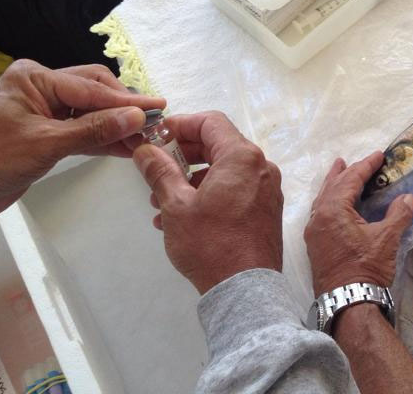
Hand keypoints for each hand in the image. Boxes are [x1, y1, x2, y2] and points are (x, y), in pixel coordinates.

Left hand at [0, 60, 163, 224]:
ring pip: (91, 113)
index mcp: (35, 79)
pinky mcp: (45, 135)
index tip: (159, 108)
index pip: (92, 87)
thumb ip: (94, 130)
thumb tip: (137, 118)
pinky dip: (102, 139)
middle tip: (155, 123)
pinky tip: (126, 148)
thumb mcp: (46, 144)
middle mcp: (41, 89)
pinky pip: (82, 132)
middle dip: (124, 109)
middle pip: (95, 92)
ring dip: (116, 126)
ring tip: (146, 138)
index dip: (127, 101)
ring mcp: (43, 112)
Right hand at [134, 111, 282, 294]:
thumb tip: (145, 150)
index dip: (181, 125)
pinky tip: (181, 217)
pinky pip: (235, 189)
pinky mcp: (266, 209)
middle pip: (218, 145)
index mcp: (243, 157)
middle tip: (154, 170)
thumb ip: (160, 171)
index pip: (211, 122)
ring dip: (191, 179)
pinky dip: (209, 194)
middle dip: (183, 156)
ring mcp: (267, 189)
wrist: (245, 289)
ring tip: (160, 202)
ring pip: (224, 171)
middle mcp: (261, 167)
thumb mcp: (176, 205)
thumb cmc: (210, 243)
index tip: (157, 138)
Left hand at [305, 152, 412, 296]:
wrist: (347, 302)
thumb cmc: (366, 268)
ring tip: (339, 172)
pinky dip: (329, 201)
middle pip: (332, 186)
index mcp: (333, 210)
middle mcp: (318, 217)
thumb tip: (408, 197)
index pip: (350, 180)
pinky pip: (320, 212)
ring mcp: (313, 231)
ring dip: (334, 184)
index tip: (379, 155)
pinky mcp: (314, 244)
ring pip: (323, 199)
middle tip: (355, 161)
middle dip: (346, 172)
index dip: (366, 166)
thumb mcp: (387, 239)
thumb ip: (399, 213)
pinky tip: (335, 204)